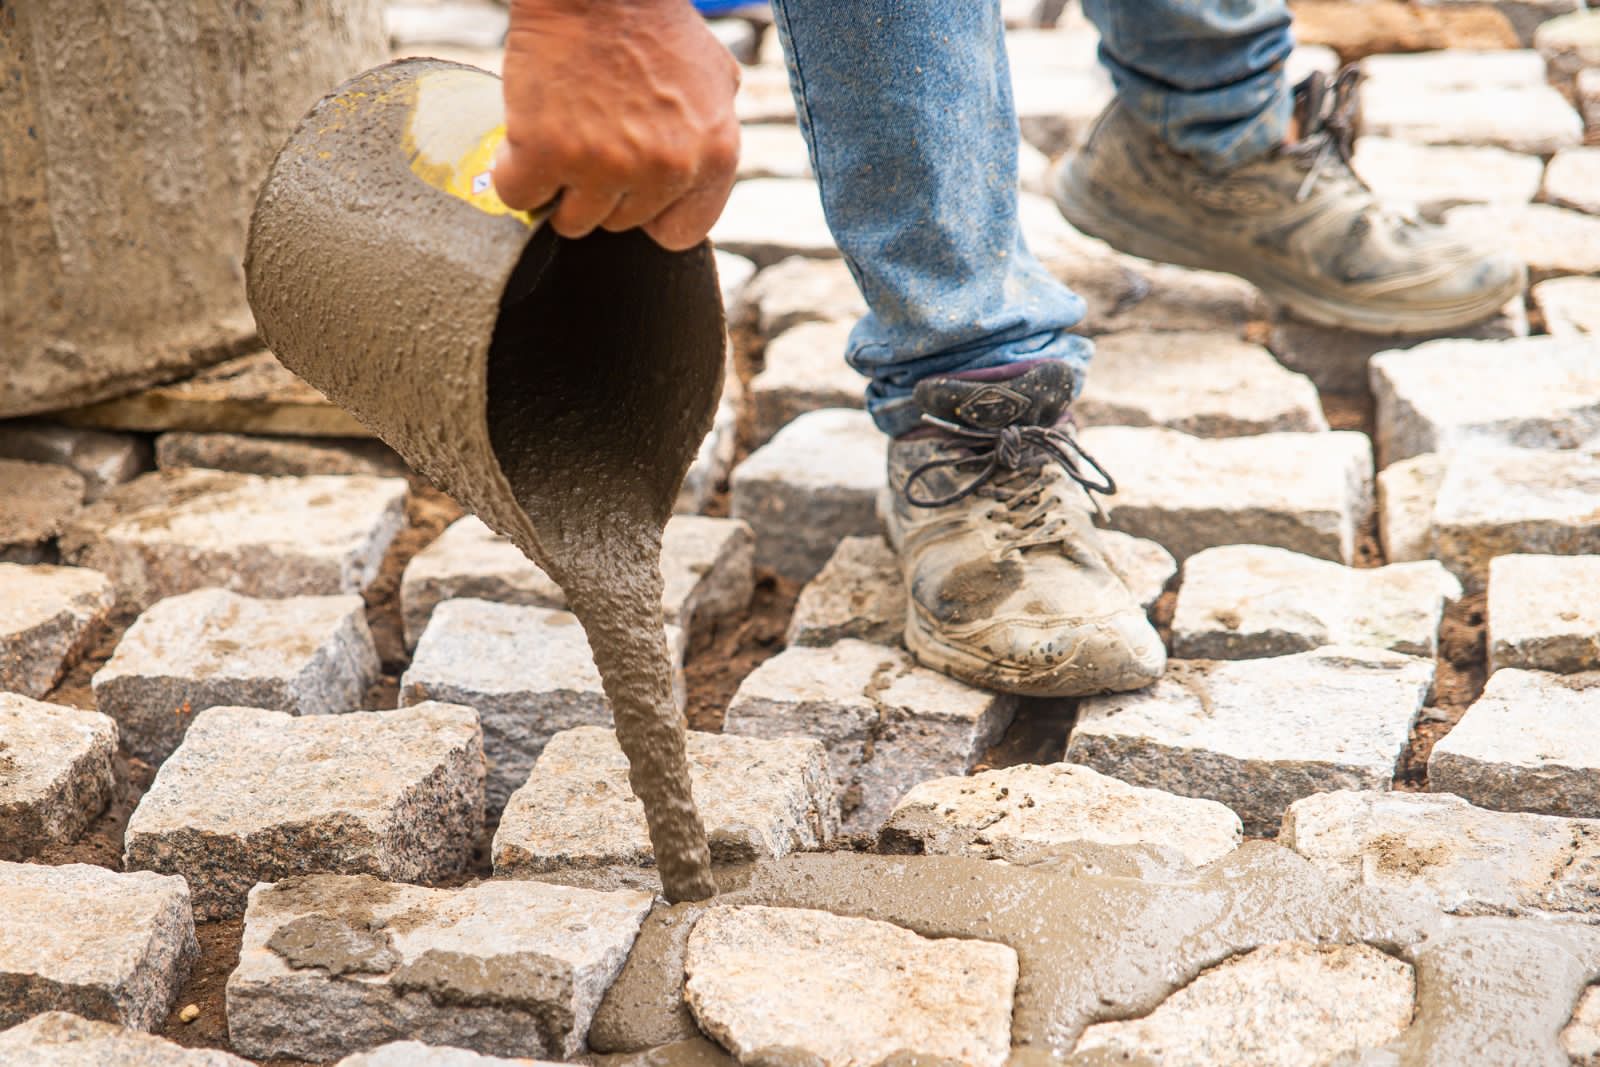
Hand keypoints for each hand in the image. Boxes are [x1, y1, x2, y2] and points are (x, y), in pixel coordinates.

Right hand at [494, 0, 741, 250]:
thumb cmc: (653, 22)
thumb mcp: (716, 78)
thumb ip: (711, 135)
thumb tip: (697, 175)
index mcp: (712, 156)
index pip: (680, 232)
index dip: (650, 211)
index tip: (631, 188)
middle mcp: (664, 168)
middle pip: (619, 224)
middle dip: (602, 189)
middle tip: (588, 139)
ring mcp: (604, 165)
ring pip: (571, 220)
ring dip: (558, 187)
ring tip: (558, 139)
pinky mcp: (546, 153)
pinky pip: (519, 196)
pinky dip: (513, 172)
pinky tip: (523, 139)